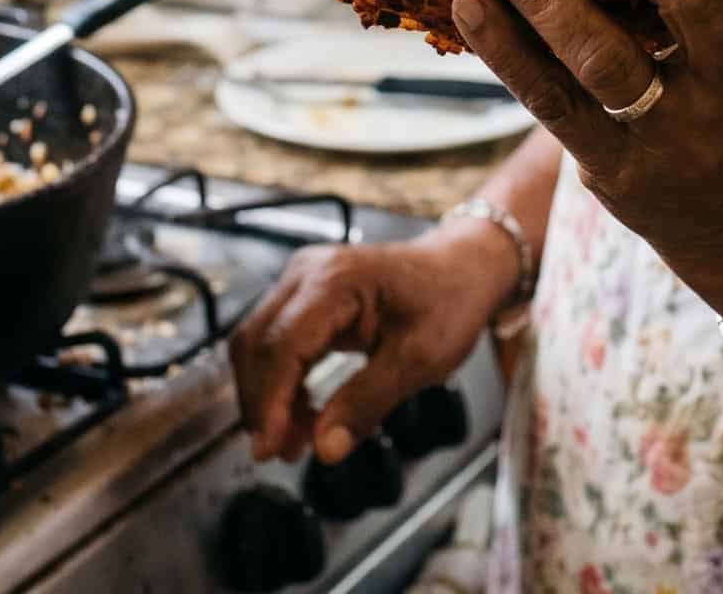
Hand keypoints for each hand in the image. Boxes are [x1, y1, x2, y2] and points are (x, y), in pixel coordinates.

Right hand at [229, 226, 513, 463]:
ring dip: (268, 396)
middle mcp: (309, 272)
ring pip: (260, 344)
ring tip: (292, 443)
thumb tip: (325, 448)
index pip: (282, 346)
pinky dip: (282, 382)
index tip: (269, 449)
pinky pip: (277, 340)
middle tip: (277, 453)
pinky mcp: (305, 294)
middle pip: (258, 344)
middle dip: (261, 404)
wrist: (464, 268)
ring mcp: (303, 279)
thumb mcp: (419, 359)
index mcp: (335, 280)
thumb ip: (367, 403)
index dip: (270, 402)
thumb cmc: (449, 302)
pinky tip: (301, 416)